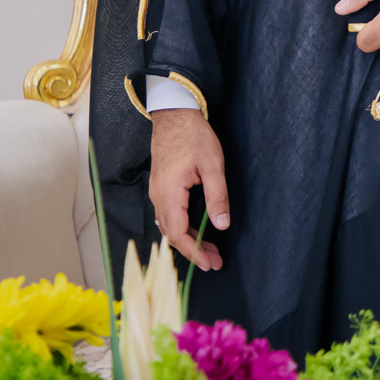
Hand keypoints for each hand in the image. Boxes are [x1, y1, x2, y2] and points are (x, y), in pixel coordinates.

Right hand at [148, 108, 225, 270]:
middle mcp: (158, 197)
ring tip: (210, 250)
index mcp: (169, 194)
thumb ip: (217, 196)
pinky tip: (196, 231)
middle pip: (172, 234)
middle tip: (215, 261)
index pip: (178, 233)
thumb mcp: (213, 165)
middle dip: (193, 251)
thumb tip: (222, 224)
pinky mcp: (161, 188)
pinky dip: (182, 228)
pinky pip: (168, 216)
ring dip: (188, 240)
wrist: (174, 116)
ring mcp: (157, 192)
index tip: (209, 263)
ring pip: (169, 226)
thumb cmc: (194, 137)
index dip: (194, 251)